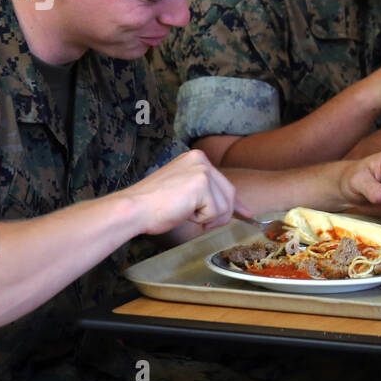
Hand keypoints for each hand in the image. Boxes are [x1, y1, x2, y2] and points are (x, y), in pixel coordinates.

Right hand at [119, 149, 241, 235]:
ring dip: (207, 218)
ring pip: (224, 206)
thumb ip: (206, 195)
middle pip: (229, 194)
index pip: (224, 183)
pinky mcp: (202, 183)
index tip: (247, 213)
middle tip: (198, 220)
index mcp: (196, 159)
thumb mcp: (185, 193)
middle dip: (219, 214)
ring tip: (184, 212)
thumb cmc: (154, 206)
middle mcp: (201, 159)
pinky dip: (201, 219)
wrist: (134, 209)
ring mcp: (202, 170)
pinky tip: (183, 211)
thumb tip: (233, 209)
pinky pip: (215, 212)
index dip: (235, 203)